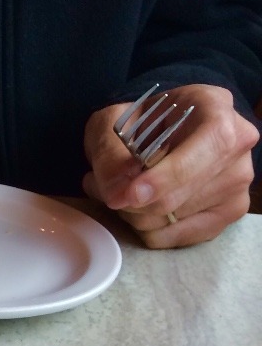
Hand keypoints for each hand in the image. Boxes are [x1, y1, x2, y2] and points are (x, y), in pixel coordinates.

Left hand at [82, 83, 258, 248]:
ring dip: (134, 214)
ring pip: (171, 220)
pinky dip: (148, 229)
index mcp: (216, 108)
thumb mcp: (111, 123)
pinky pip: (176, 237)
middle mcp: (238, 145)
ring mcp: (237, 183)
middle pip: (182, 194)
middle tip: (106, 186)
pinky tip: (141, 208)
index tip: (131, 194)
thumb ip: (109, 152)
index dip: (168, 176)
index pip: (209, 145)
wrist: (157, 131)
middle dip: (133, 201)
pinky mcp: (228, 213)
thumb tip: (117, 193)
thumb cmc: (139, 122)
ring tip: (124, 190)